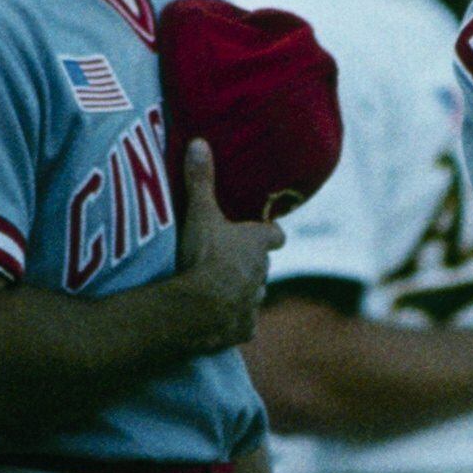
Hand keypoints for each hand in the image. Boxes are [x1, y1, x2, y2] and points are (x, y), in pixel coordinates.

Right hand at [165, 138, 279, 351]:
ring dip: (241, 292)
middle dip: (250, 265)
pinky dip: (233, 322)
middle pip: (263, 267)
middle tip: (229, 261)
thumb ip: (200, 180)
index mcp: (257, 246)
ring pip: (254, 296)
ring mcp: (254, 305)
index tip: (266, 231)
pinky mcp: (243, 330)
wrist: (197, 309)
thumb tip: (199, 142)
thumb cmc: (202, 255)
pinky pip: (242, 325)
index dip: (269, 233)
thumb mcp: (199, 213)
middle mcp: (262, 275)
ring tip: (220, 290)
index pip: (275, 235)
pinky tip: (217, 321)